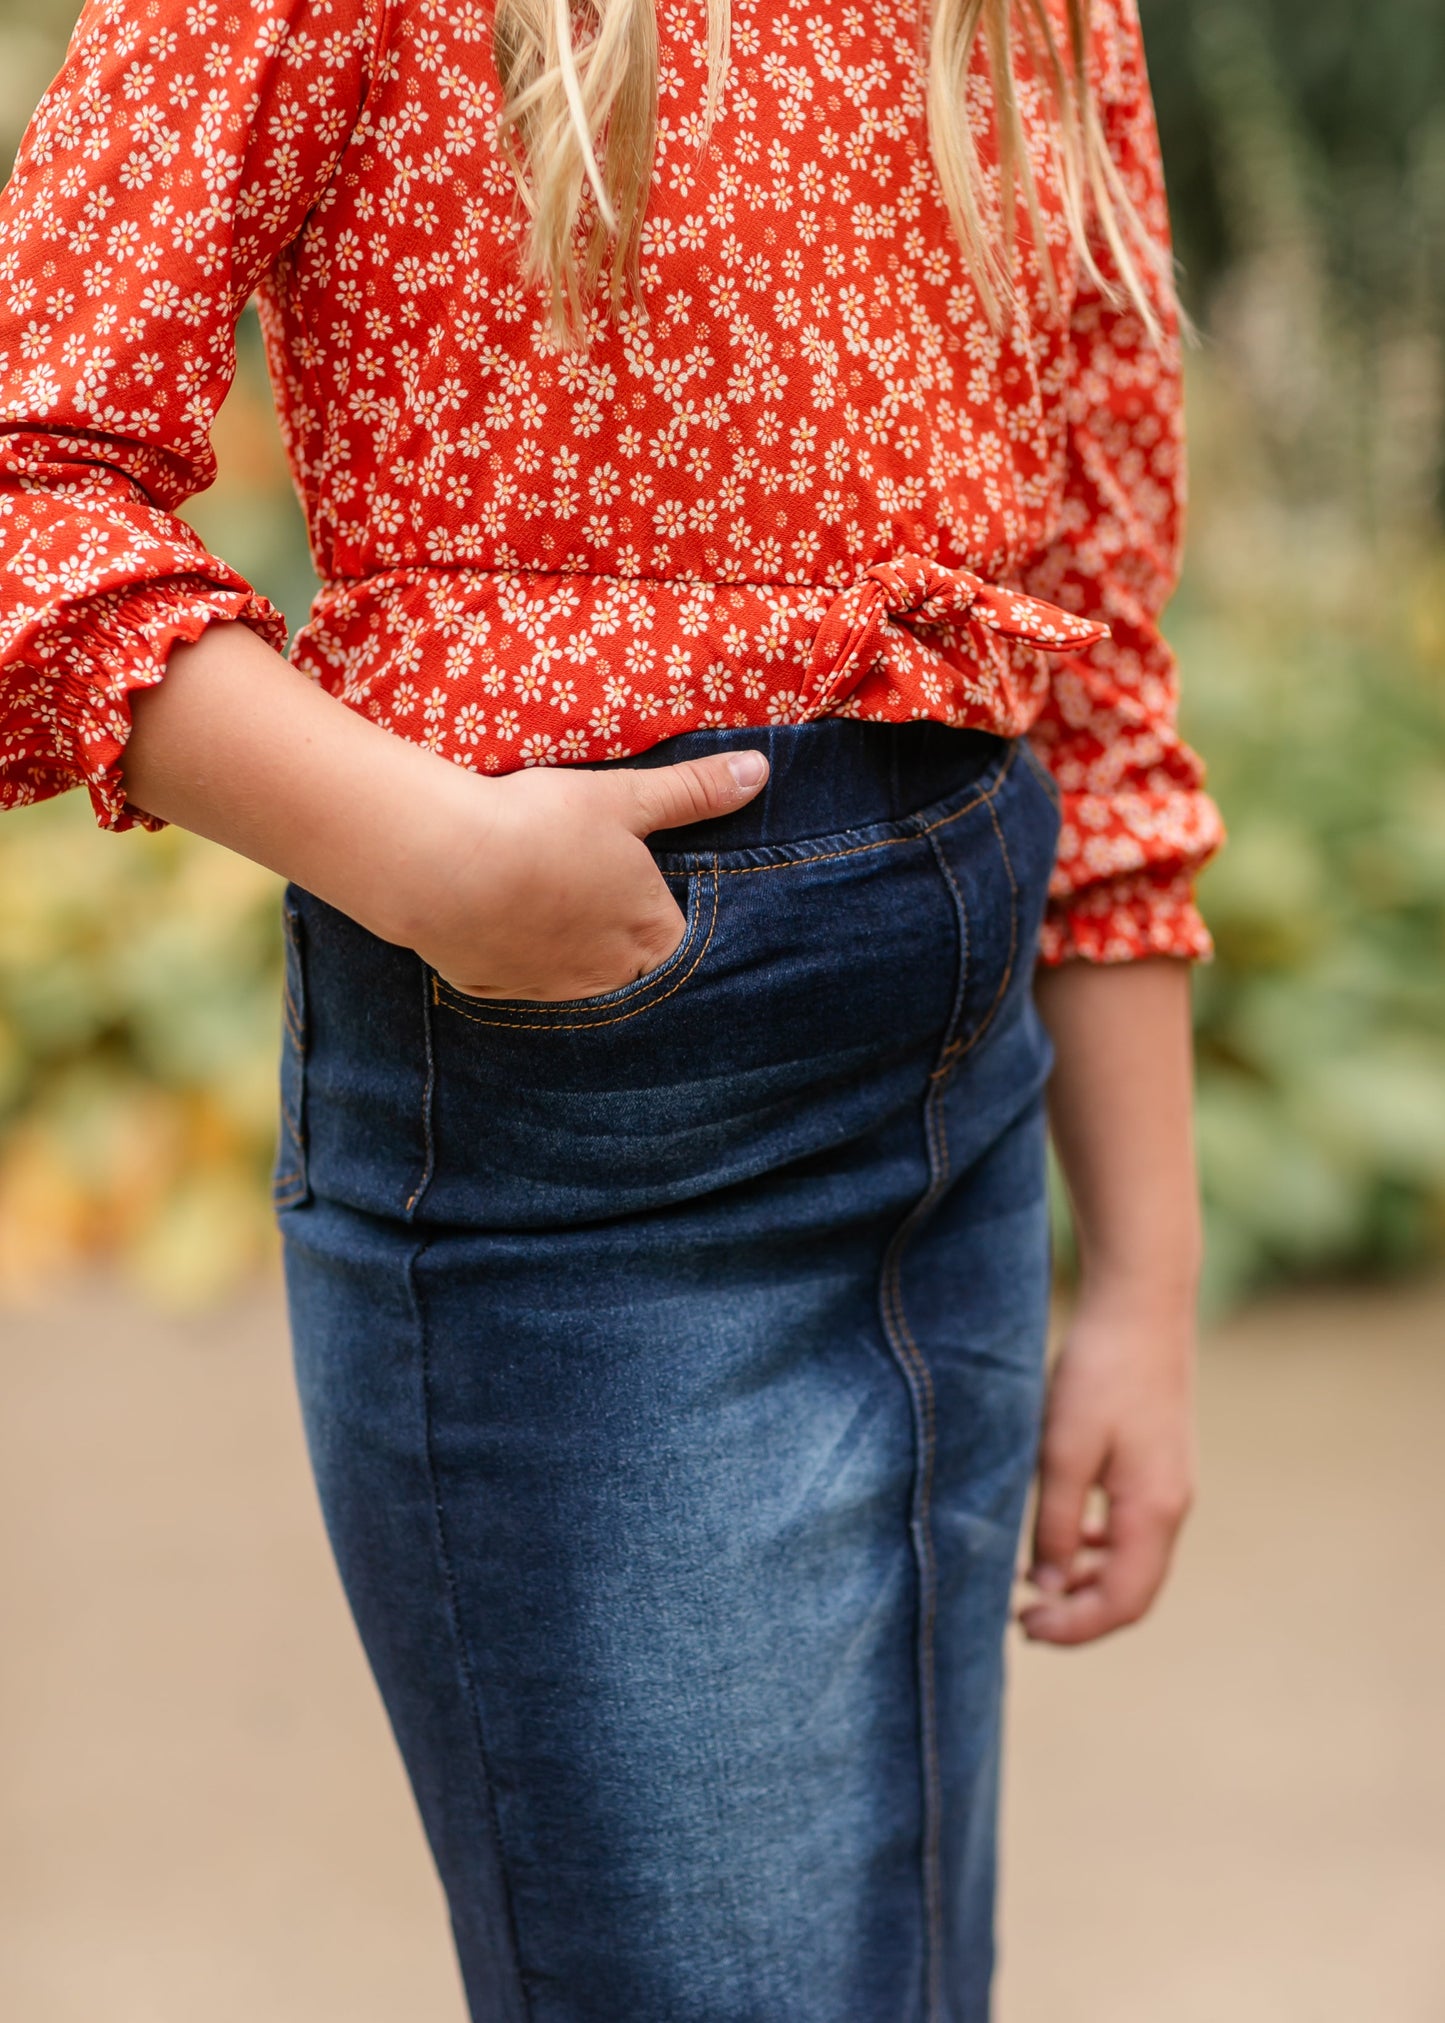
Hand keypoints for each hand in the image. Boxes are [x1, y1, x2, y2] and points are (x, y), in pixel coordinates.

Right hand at [404, 747, 768, 1000]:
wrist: (445, 863)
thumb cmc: (546, 826)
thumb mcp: (626, 797)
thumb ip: (693, 791)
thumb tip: (759, 772)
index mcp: (650, 933)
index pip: (679, 941)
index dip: (663, 912)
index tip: (642, 886)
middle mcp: (609, 975)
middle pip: (629, 966)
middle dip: (616, 936)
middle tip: (587, 890)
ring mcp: (549, 989)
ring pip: (570, 976)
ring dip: (563, 947)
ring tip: (540, 899)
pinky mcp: (493, 989)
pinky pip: (512, 977)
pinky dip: (508, 952)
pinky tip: (495, 917)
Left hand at [1019, 1280, 1196, 1645]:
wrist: (1141, 1308)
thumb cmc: (1099, 1374)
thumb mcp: (1062, 1451)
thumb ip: (1053, 1522)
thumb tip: (1045, 1583)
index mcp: (1154, 1512)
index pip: (1123, 1603)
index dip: (1074, 1627)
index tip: (1026, 1626)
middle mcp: (1172, 1508)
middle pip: (1132, 1591)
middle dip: (1079, 1612)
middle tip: (1024, 1614)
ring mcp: (1170, 1487)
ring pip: (1133, 1562)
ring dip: (1086, 1581)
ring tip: (1034, 1580)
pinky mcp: (1159, 1466)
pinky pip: (1132, 1530)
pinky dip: (1096, 1548)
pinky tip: (1062, 1535)